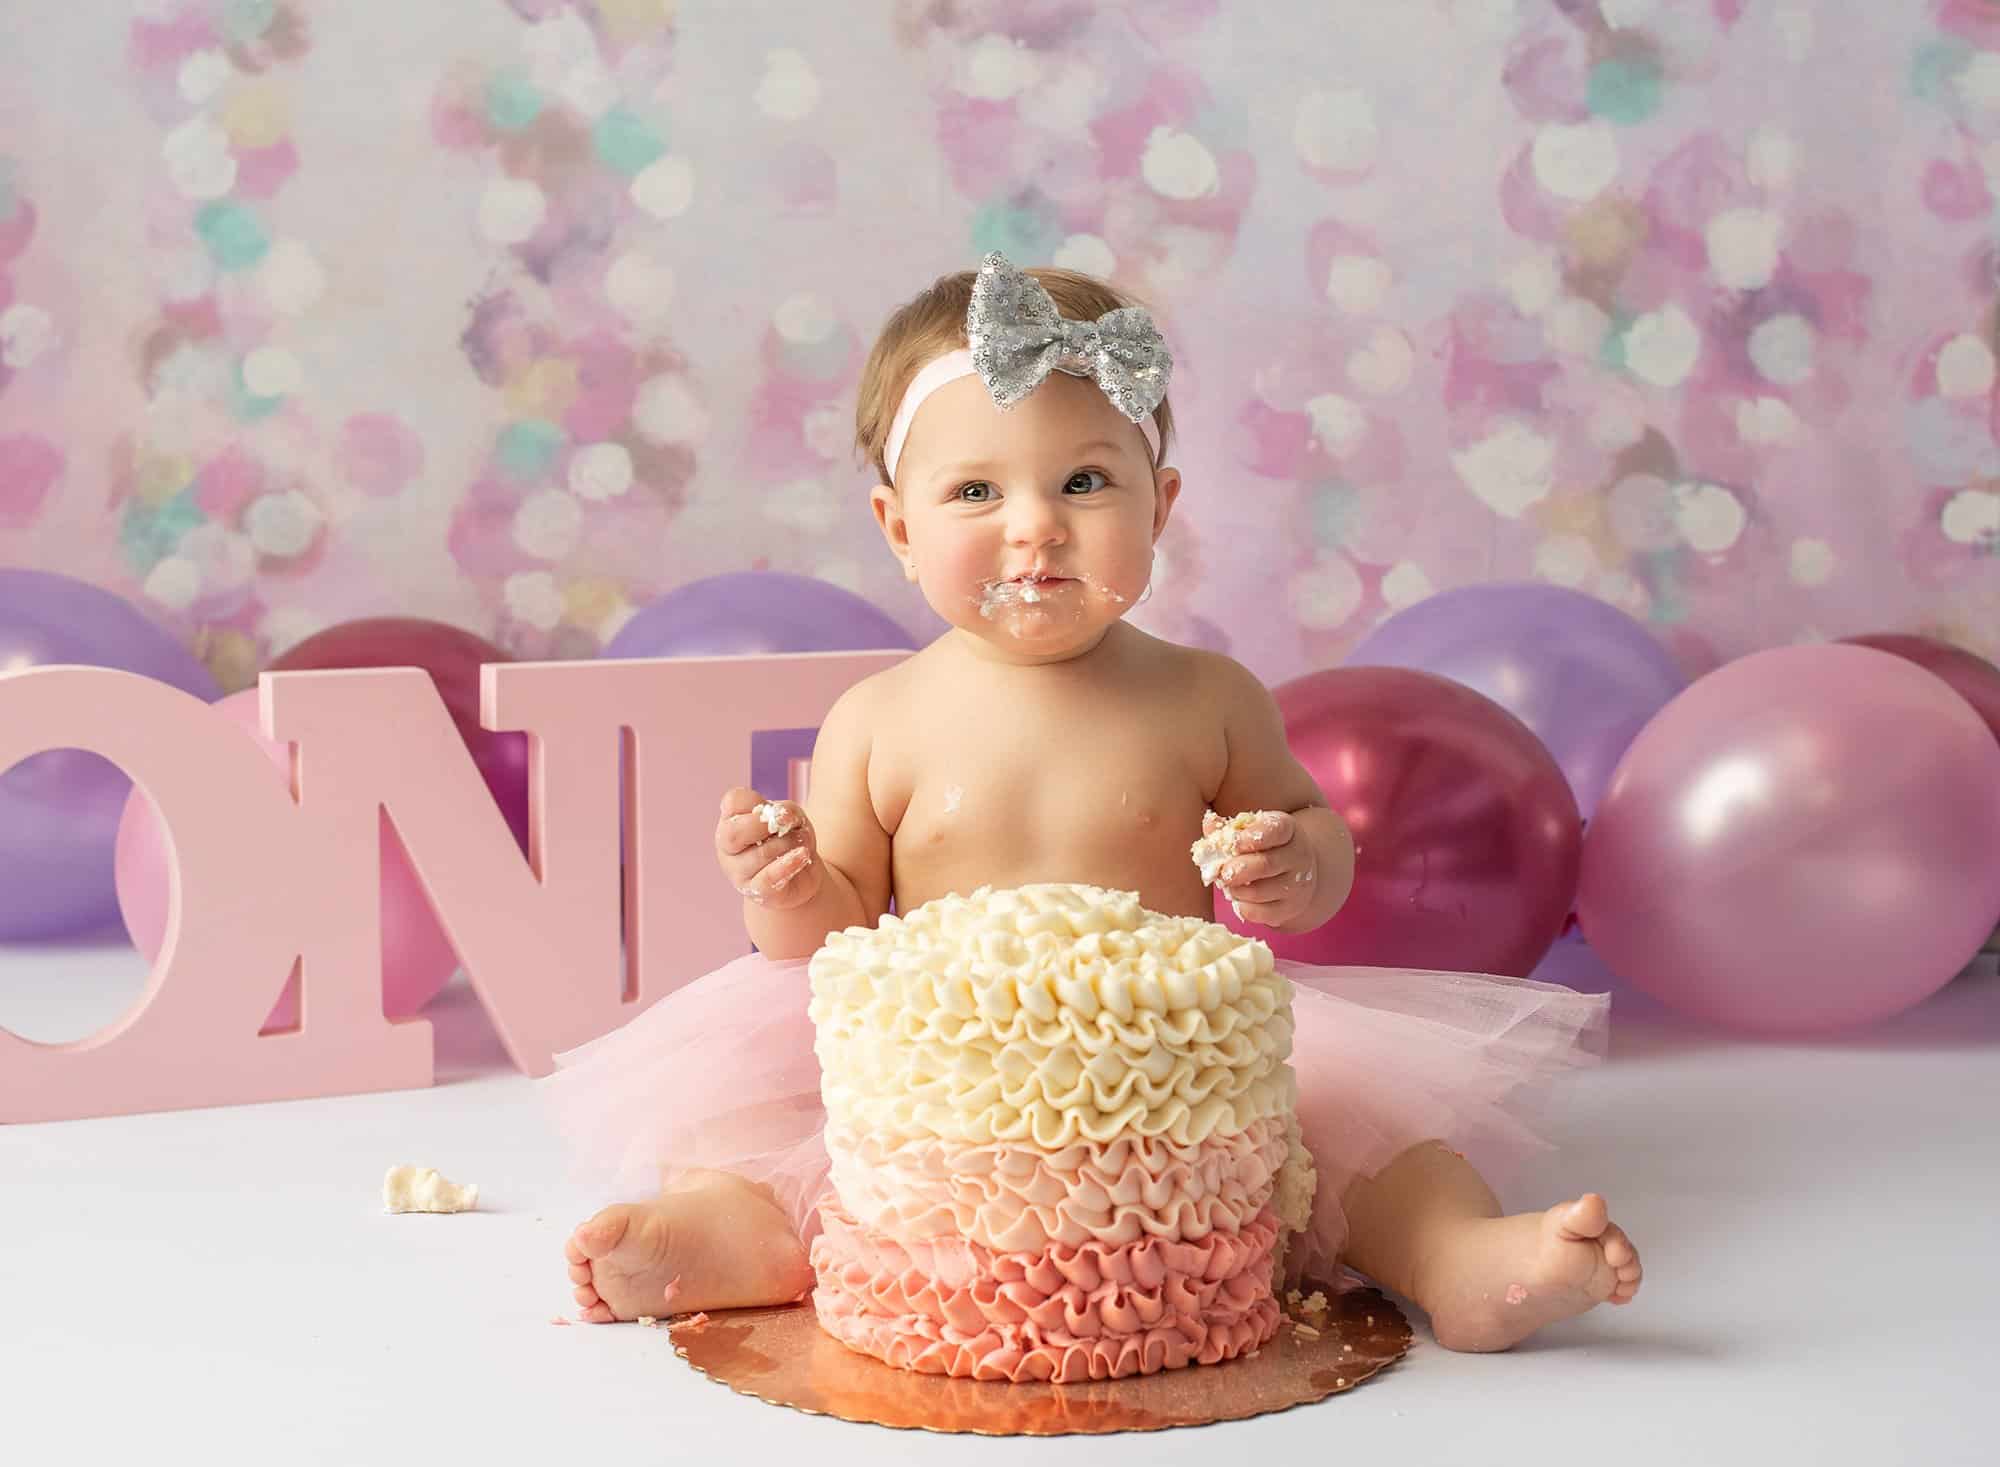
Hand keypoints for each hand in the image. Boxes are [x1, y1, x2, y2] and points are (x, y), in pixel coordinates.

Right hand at [715, 787, 822, 909]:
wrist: (801, 876)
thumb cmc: (789, 841)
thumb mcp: (793, 818)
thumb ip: (786, 811)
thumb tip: (780, 817)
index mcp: (731, 823)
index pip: (732, 803)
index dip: (754, 801)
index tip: (772, 809)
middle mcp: (728, 848)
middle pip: (733, 832)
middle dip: (763, 825)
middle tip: (784, 827)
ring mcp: (738, 873)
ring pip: (760, 854)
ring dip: (788, 844)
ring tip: (801, 844)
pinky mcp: (756, 892)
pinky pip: (768, 878)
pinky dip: (787, 864)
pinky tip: (802, 856)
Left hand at [1207, 810, 1315, 928]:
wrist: (1294, 874)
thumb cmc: (1264, 848)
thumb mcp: (1251, 832)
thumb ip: (1228, 828)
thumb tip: (1210, 822)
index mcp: (1288, 830)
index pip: (1276, 829)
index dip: (1252, 836)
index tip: (1233, 842)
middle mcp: (1298, 856)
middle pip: (1266, 864)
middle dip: (1237, 869)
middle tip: (1223, 872)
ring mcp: (1296, 885)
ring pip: (1259, 891)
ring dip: (1236, 889)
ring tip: (1228, 883)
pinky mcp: (1289, 909)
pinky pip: (1257, 912)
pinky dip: (1241, 906)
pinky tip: (1240, 896)